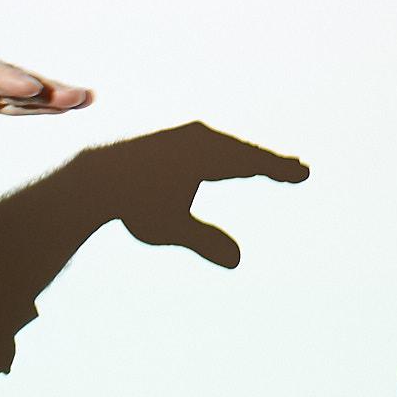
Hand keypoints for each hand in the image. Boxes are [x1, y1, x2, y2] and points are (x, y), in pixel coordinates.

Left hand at [0, 38, 91, 162]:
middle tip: (75, 95)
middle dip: (38, 85)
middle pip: (2, 74)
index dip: (1, 76)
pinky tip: (66, 109)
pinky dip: (36, 107)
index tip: (29, 88)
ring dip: (47, 96)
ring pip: (13, 88)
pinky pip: (11, 103)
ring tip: (85, 100)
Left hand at [87, 121, 308, 266]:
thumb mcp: (166, 227)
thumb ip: (203, 241)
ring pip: (224, 147)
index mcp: (201, 157)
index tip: (302, 173)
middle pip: (240, 153)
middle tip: (298, 169)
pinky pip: (208, 145)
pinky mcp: (171, 137)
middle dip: (267, 163)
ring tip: (269, 167)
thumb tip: (236, 261)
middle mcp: (195, 140)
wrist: (94, 177)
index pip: (247, 164)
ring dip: (247, 157)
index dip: (276, 169)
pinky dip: (224, 154)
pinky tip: (229, 162)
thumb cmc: (132, 205)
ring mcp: (183, 135)